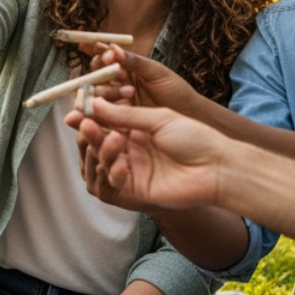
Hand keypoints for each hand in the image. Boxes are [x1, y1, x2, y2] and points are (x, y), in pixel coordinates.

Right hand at [74, 99, 228, 210]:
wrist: (218, 167)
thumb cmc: (195, 138)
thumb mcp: (159, 119)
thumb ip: (126, 115)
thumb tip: (95, 104)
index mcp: (136, 128)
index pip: (105, 122)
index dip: (90, 116)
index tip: (77, 109)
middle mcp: (131, 149)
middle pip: (99, 142)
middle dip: (89, 133)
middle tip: (84, 123)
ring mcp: (133, 169)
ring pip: (102, 162)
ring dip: (99, 150)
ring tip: (109, 138)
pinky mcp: (137, 190)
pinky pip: (115, 183)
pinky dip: (112, 172)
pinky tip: (118, 163)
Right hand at [86, 46, 202, 113]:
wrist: (189, 117)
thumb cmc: (176, 91)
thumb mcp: (156, 72)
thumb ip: (135, 62)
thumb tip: (113, 47)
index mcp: (126, 69)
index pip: (105, 57)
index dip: (95, 50)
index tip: (90, 45)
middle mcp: (116, 85)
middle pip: (95, 76)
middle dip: (98, 70)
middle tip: (108, 65)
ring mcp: (115, 104)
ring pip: (97, 95)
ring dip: (105, 90)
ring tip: (128, 91)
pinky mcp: (117, 122)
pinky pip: (102, 115)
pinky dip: (99, 111)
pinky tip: (108, 108)